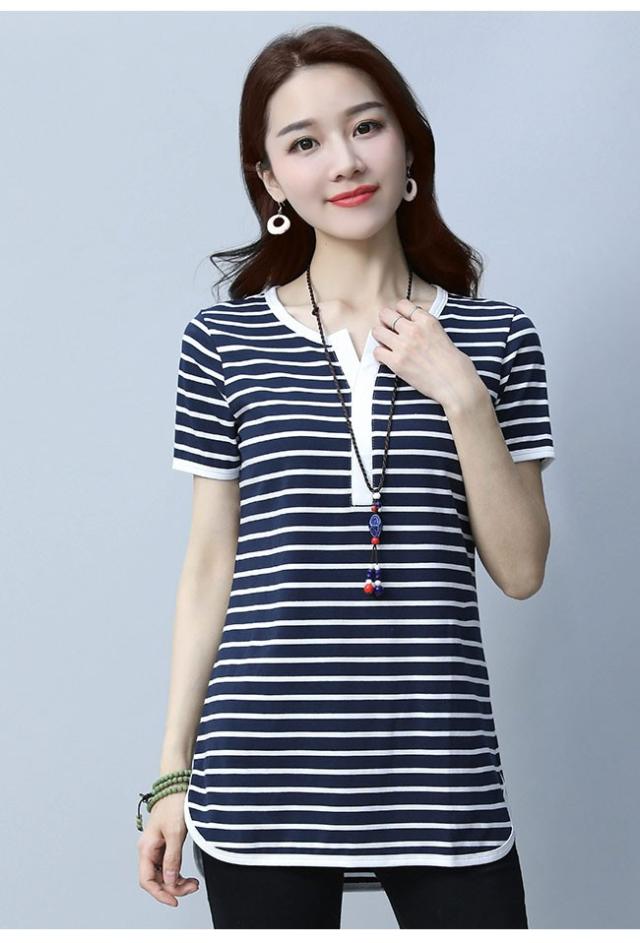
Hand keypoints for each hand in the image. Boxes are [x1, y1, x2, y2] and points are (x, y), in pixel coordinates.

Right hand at [137, 792, 199, 906]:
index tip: (175, 901)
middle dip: (173, 887)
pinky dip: (178, 872)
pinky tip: (188, 875)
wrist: (177, 784)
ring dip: (177, 881)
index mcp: (146, 848)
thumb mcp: (175, 833)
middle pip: (156, 879)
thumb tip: (170, 881)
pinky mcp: (165, 843)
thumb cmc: (174, 804)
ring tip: (193, 883)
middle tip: (192, 887)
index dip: (160, 894)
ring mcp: (156, 847)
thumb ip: (172, 859)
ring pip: (163, 873)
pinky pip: (168, 864)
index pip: (147, 880)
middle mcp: (148, 850)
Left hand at [372, 298, 483, 412]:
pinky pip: (377, 352)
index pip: (402, 304)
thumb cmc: (455, 364)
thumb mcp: (443, 334)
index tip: (400, 320)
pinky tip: (388, 359)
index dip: (399, 312)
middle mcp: (414, 330)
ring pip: (377, 331)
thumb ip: (426, 327)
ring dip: (380, 337)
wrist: (456, 385)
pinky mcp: (397, 363)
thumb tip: (414, 326)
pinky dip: (380, 354)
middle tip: (389, 331)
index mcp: (427, 320)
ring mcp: (404, 346)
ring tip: (387, 344)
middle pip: (386, 314)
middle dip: (385, 322)